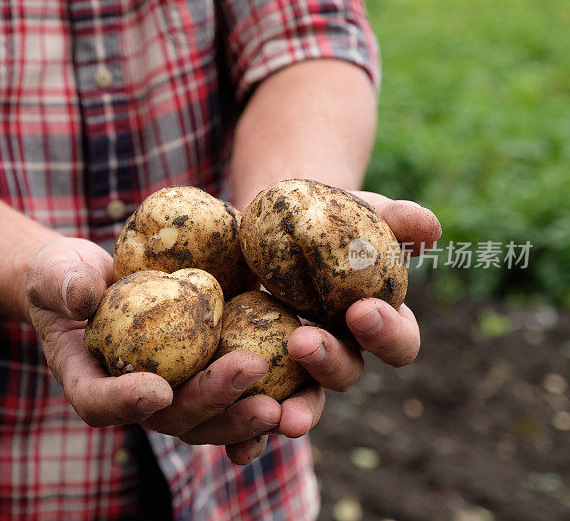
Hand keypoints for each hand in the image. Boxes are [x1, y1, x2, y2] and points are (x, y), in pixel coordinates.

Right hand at [27, 237, 321, 463]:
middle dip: (211, 401)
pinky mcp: (200, 377)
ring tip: (280, 403)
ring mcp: (171, 394)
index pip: (100, 403)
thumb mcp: (56, 273)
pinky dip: (259, 401)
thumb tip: (82, 297)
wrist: (97, 279)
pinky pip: (232, 399)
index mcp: (89, 381)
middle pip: (171, 418)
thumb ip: (62, 284)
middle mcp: (134, 398)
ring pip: (208, 419)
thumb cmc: (66, 278)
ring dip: (243, 414)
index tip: (157, 389)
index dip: (126, 403)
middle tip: (248, 371)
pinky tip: (294, 396)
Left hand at [227, 193, 440, 463]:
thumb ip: (392, 219)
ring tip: (278, 415)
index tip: (362, 310)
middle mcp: (342, 350)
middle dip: (330, 363)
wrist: (270, 225)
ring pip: (307, 401)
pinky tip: (236, 452)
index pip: (397, 340)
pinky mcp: (259, 373)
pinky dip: (250, 438)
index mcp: (376, 320)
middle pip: (348, 373)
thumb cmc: (324, 219)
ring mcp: (299, 367)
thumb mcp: (355, 211)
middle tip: (303, 343)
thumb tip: (427, 225)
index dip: (386, 332)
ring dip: (297, 412)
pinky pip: (257, 411)